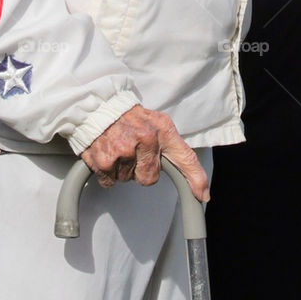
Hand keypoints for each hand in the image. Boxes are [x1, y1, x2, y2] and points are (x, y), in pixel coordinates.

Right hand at [81, 104, 208, 200]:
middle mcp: (145, 138)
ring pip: (127, 179)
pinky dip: (106, 172)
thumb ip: (175, 149)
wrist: (98, 105)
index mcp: (162, 129)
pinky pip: (109, 181)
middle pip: (149, 178)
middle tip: (132, 151)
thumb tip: (197, 185)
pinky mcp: (104, 160)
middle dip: (139, 169)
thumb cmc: (130, 117)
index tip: (202, 194)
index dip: (195, 179)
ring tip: (117, 147)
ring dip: (122, 168)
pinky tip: (106, 152)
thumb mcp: (157, 124)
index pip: (185, 157)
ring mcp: (124, 150)